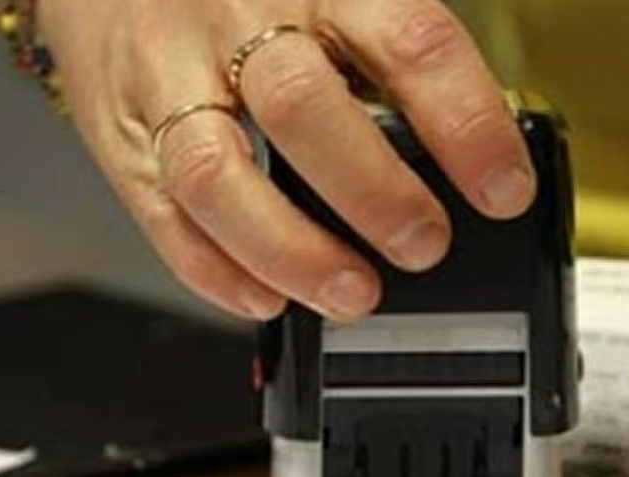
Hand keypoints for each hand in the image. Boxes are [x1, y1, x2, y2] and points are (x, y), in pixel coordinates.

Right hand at [37, 0, 534, 320]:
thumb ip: (396, 58)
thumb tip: (480, 154)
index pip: (411, 46)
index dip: (467, 124)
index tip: (504, 188)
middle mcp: (242, 20)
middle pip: (303, 108)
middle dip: (375, 194)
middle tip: (425, 245)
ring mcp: (172, 77)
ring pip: (219, 173)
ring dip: (293, 250)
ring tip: (352, 293)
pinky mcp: (124, 134)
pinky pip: (163, 214)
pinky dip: (217, 270)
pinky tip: (268, 297)